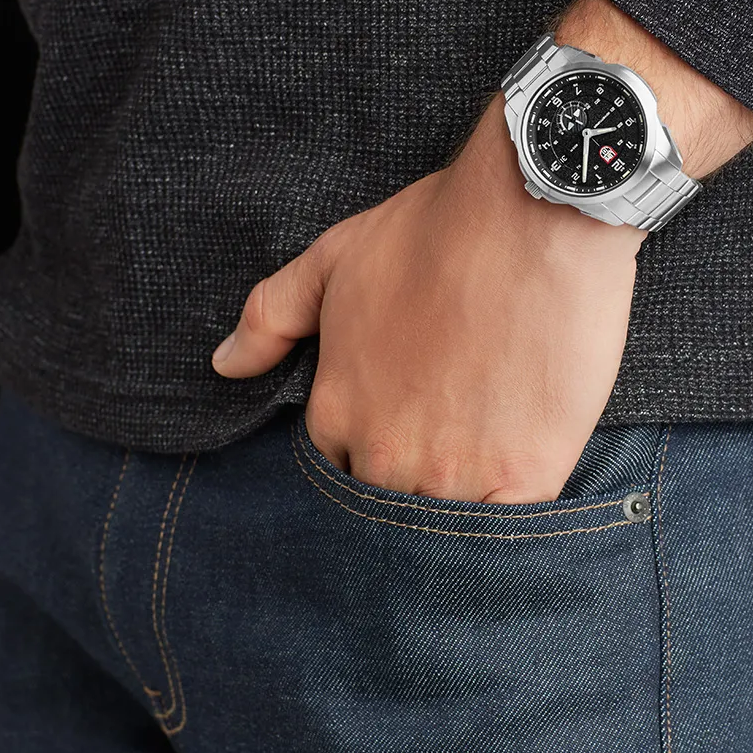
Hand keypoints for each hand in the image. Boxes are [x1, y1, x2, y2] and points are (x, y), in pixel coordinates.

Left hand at [211, 0, 752, 503]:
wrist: (528, 218)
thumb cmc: (433, 232)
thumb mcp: (333, 259)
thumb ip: (271, 317)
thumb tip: (224, 365)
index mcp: (337, 408)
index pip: (334, 469)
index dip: (366, 454)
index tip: (402, 432)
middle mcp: (383, 452)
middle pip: (384, 508)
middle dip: (407, 491)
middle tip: (450, 454)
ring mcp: (452, 472)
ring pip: (440, 533)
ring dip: (456, 519)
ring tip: (485, 479)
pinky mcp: (523, 477)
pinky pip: (504, 534)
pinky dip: (507, 527)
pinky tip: (518, 495)